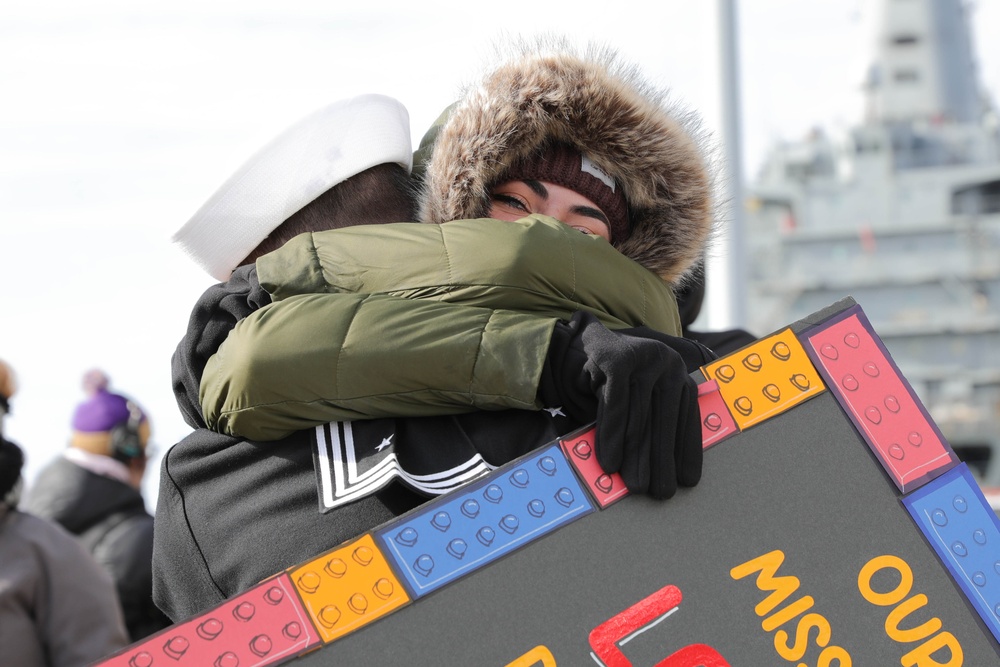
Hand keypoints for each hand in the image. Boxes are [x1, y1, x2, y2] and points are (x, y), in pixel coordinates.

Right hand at [539, 312, 702, 498]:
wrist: (582, 344)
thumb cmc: (614, 381)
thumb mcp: (642, 397)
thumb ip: (655, 422)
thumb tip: (670, 469)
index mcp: (679, 373)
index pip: (687, 417)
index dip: (687, 451)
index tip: (687, 481)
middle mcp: (668, 361)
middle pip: (664, 420)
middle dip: (661, 461)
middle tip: (661, 493)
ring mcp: (643, 357)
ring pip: (640, 416)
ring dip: (636, 456)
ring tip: (635, 486)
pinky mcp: (618, 358)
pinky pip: (616, 406)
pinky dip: (612, 437)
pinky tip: (610, 462)